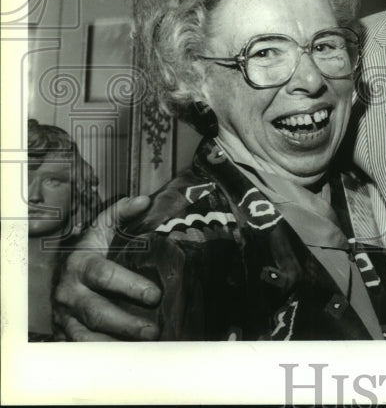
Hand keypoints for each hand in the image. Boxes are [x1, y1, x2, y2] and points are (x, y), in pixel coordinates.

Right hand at [52, 196, 162, 340]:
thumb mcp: (100, 229)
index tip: (154, 294)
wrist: (57, 273)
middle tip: (153, 329)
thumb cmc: (87, 250)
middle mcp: (70, 292)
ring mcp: (65, 315)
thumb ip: (121, 213)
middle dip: (125, 323)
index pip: (104, 275)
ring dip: (114, 342)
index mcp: (81, 264)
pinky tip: (124, 356)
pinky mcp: (65, 332)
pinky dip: (101, 353)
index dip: (129, 285)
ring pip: (86, 334)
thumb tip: (144, 201)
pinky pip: (80, 347)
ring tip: (142, 347)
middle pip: (96, 311)